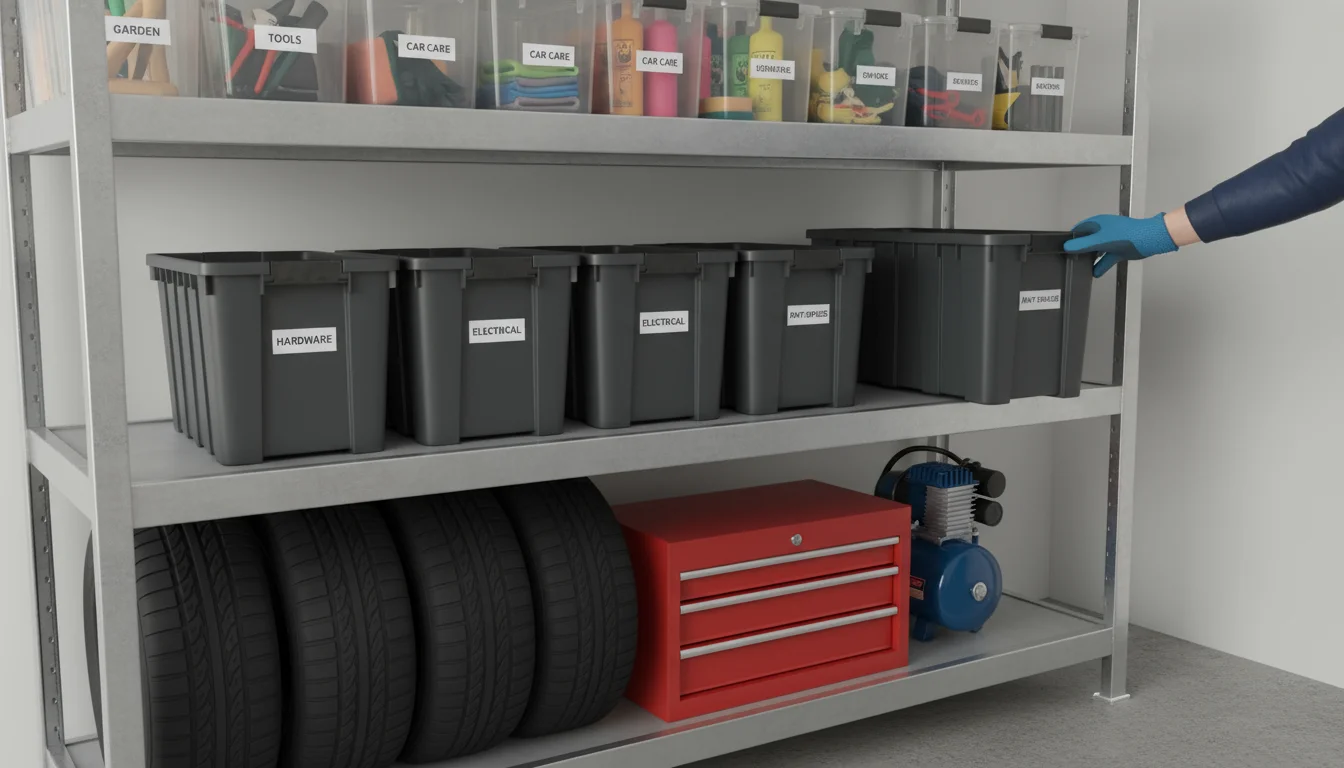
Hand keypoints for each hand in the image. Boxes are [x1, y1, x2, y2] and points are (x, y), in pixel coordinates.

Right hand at [1064, 213, 1178, 277]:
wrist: (1149, 240)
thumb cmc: (1129, 234)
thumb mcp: (1100, 240)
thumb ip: (1083, 245)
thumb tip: (1067, 246)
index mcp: (1098, 223)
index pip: (1080, 229)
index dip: (1072, 238)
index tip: (1065, 246)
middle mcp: (1104, 231)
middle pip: (1087, 240)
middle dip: (1080, 249)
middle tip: (1071, 258)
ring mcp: (1112, 241)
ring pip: (1097, 250)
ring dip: (1090, 259)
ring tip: (1081, 267)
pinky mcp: (1119, 250)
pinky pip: (1106, 259)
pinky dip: (1101, 266)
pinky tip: (1095, 272)